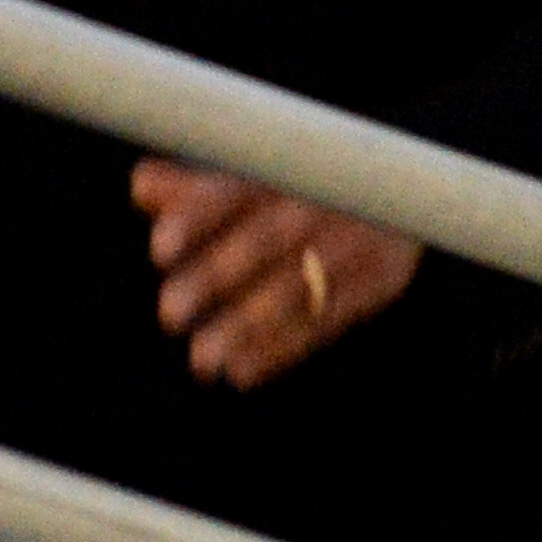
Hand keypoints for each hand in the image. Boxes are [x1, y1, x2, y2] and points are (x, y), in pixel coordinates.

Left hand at [130, 159, 420, 388]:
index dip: (195, 218)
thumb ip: (195, 189)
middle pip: (262, 241)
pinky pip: (327, 321)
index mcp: (282, 169)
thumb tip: (141, 187)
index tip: (159, 250)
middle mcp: (319, 202)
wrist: (401, 190)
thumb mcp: (252, 180)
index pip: (233, 191)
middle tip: (168, 315)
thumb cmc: (301, 188)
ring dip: (245, 329)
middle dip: (213, 278)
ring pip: (294, 290)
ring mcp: (354, 242)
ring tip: (201, 361)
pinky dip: (281, 349)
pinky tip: (242, 372)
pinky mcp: (380, 281)